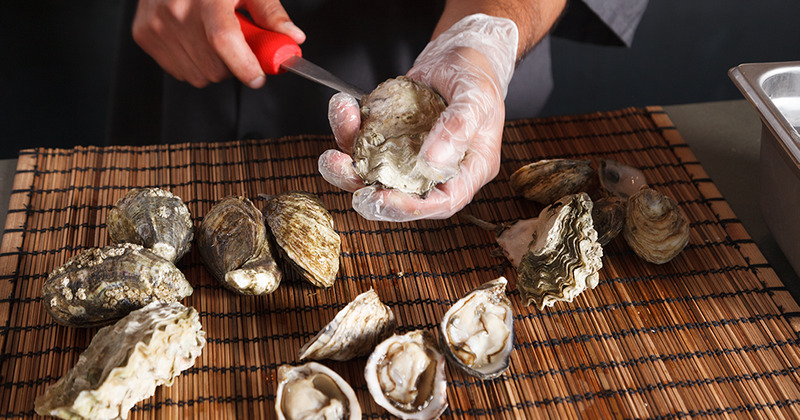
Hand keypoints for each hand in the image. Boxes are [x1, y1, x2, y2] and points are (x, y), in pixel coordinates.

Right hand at [132, 0, 304, 87]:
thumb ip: (271, 14)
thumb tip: (292, 38)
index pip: (224, 41)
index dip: (244, 65)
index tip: (258, 76)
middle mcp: (176, 11)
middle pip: (215, 67)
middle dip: (234, 64)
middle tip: (237, 44)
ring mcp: (157, 25)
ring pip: (199, 75)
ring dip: (213, 65)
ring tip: (213, 37)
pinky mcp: (144, 34)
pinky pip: (180, 71)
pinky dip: (193, 63)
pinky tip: (195, 40)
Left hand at [320, 14, 517, 221]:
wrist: (459, 52)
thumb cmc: (477, 74)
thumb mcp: (476, 96)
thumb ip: (458, 127)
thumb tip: (432, 163)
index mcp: (468, 169)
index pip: (442, 202)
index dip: (411, 208)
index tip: (382, 198)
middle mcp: (436, 170)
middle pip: (402, 195)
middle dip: (368, 194)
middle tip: (344, 176)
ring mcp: (409, 156)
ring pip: (375, 173)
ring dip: (347, 168)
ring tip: (331, 155)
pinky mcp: (389, 138)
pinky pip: (363, 142)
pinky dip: (347, 128)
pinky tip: (344, 107)